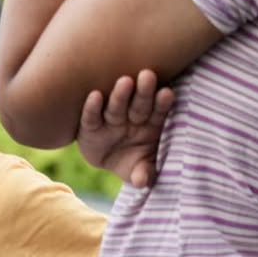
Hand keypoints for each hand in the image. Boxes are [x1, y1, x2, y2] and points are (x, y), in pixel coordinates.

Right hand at [77, 70, 173, 187]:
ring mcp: (110, 119)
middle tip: (148, 75)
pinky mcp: (90, 125)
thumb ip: (143, 174)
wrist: (106, 161)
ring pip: (116, 106)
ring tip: (125, 81)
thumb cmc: (131, 161)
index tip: (167, 92)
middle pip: (139, 103)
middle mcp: (131, 117)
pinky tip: (95, 95)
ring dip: (120, 94)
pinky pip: (91, 116)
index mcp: (149, 124)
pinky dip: (92, 106)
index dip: (162, 103)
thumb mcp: (138, 171)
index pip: (158, 112)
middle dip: (144, 91)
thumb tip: (142, 182)